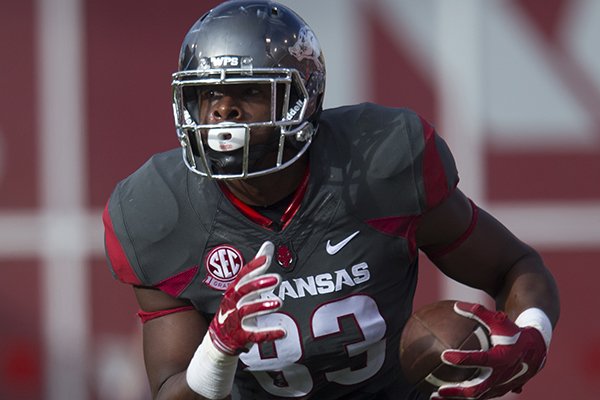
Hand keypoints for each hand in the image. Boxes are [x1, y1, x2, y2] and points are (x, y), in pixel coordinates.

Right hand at [208, 241, 285, 354]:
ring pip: (247, 311)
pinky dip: (268, 333)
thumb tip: (268, 245)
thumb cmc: (236, 307)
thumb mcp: (244, 287)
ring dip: (263, 306)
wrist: (219, 338)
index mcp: (234, 290)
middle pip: (244, 291)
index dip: (254, 267)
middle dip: (259, 284)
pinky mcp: (241, 336)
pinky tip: (282, 331)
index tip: (266, 259)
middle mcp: (233, 303)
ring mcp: (236, 320)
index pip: (243, 275)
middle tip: (277, 278)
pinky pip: (255, 335)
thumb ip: (258, 267)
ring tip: (278, 302)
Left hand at [431, 301, 546, 399]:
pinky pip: (480, 396)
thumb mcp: (498, 320)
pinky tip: (448, 394)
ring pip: (477, 397)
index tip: (443, 355)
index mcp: (502, 357)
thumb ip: (478, 312)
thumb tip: (456, 305)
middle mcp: (502, 376)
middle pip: (476, 389)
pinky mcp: (500, 390)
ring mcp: (501, 386)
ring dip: (457, 398)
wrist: (535, 350)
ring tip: (435, 397)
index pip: (479, 360)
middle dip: (456, 392)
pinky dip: (464, 397)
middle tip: (437, 390)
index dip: (462, 358)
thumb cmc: (512, 331)